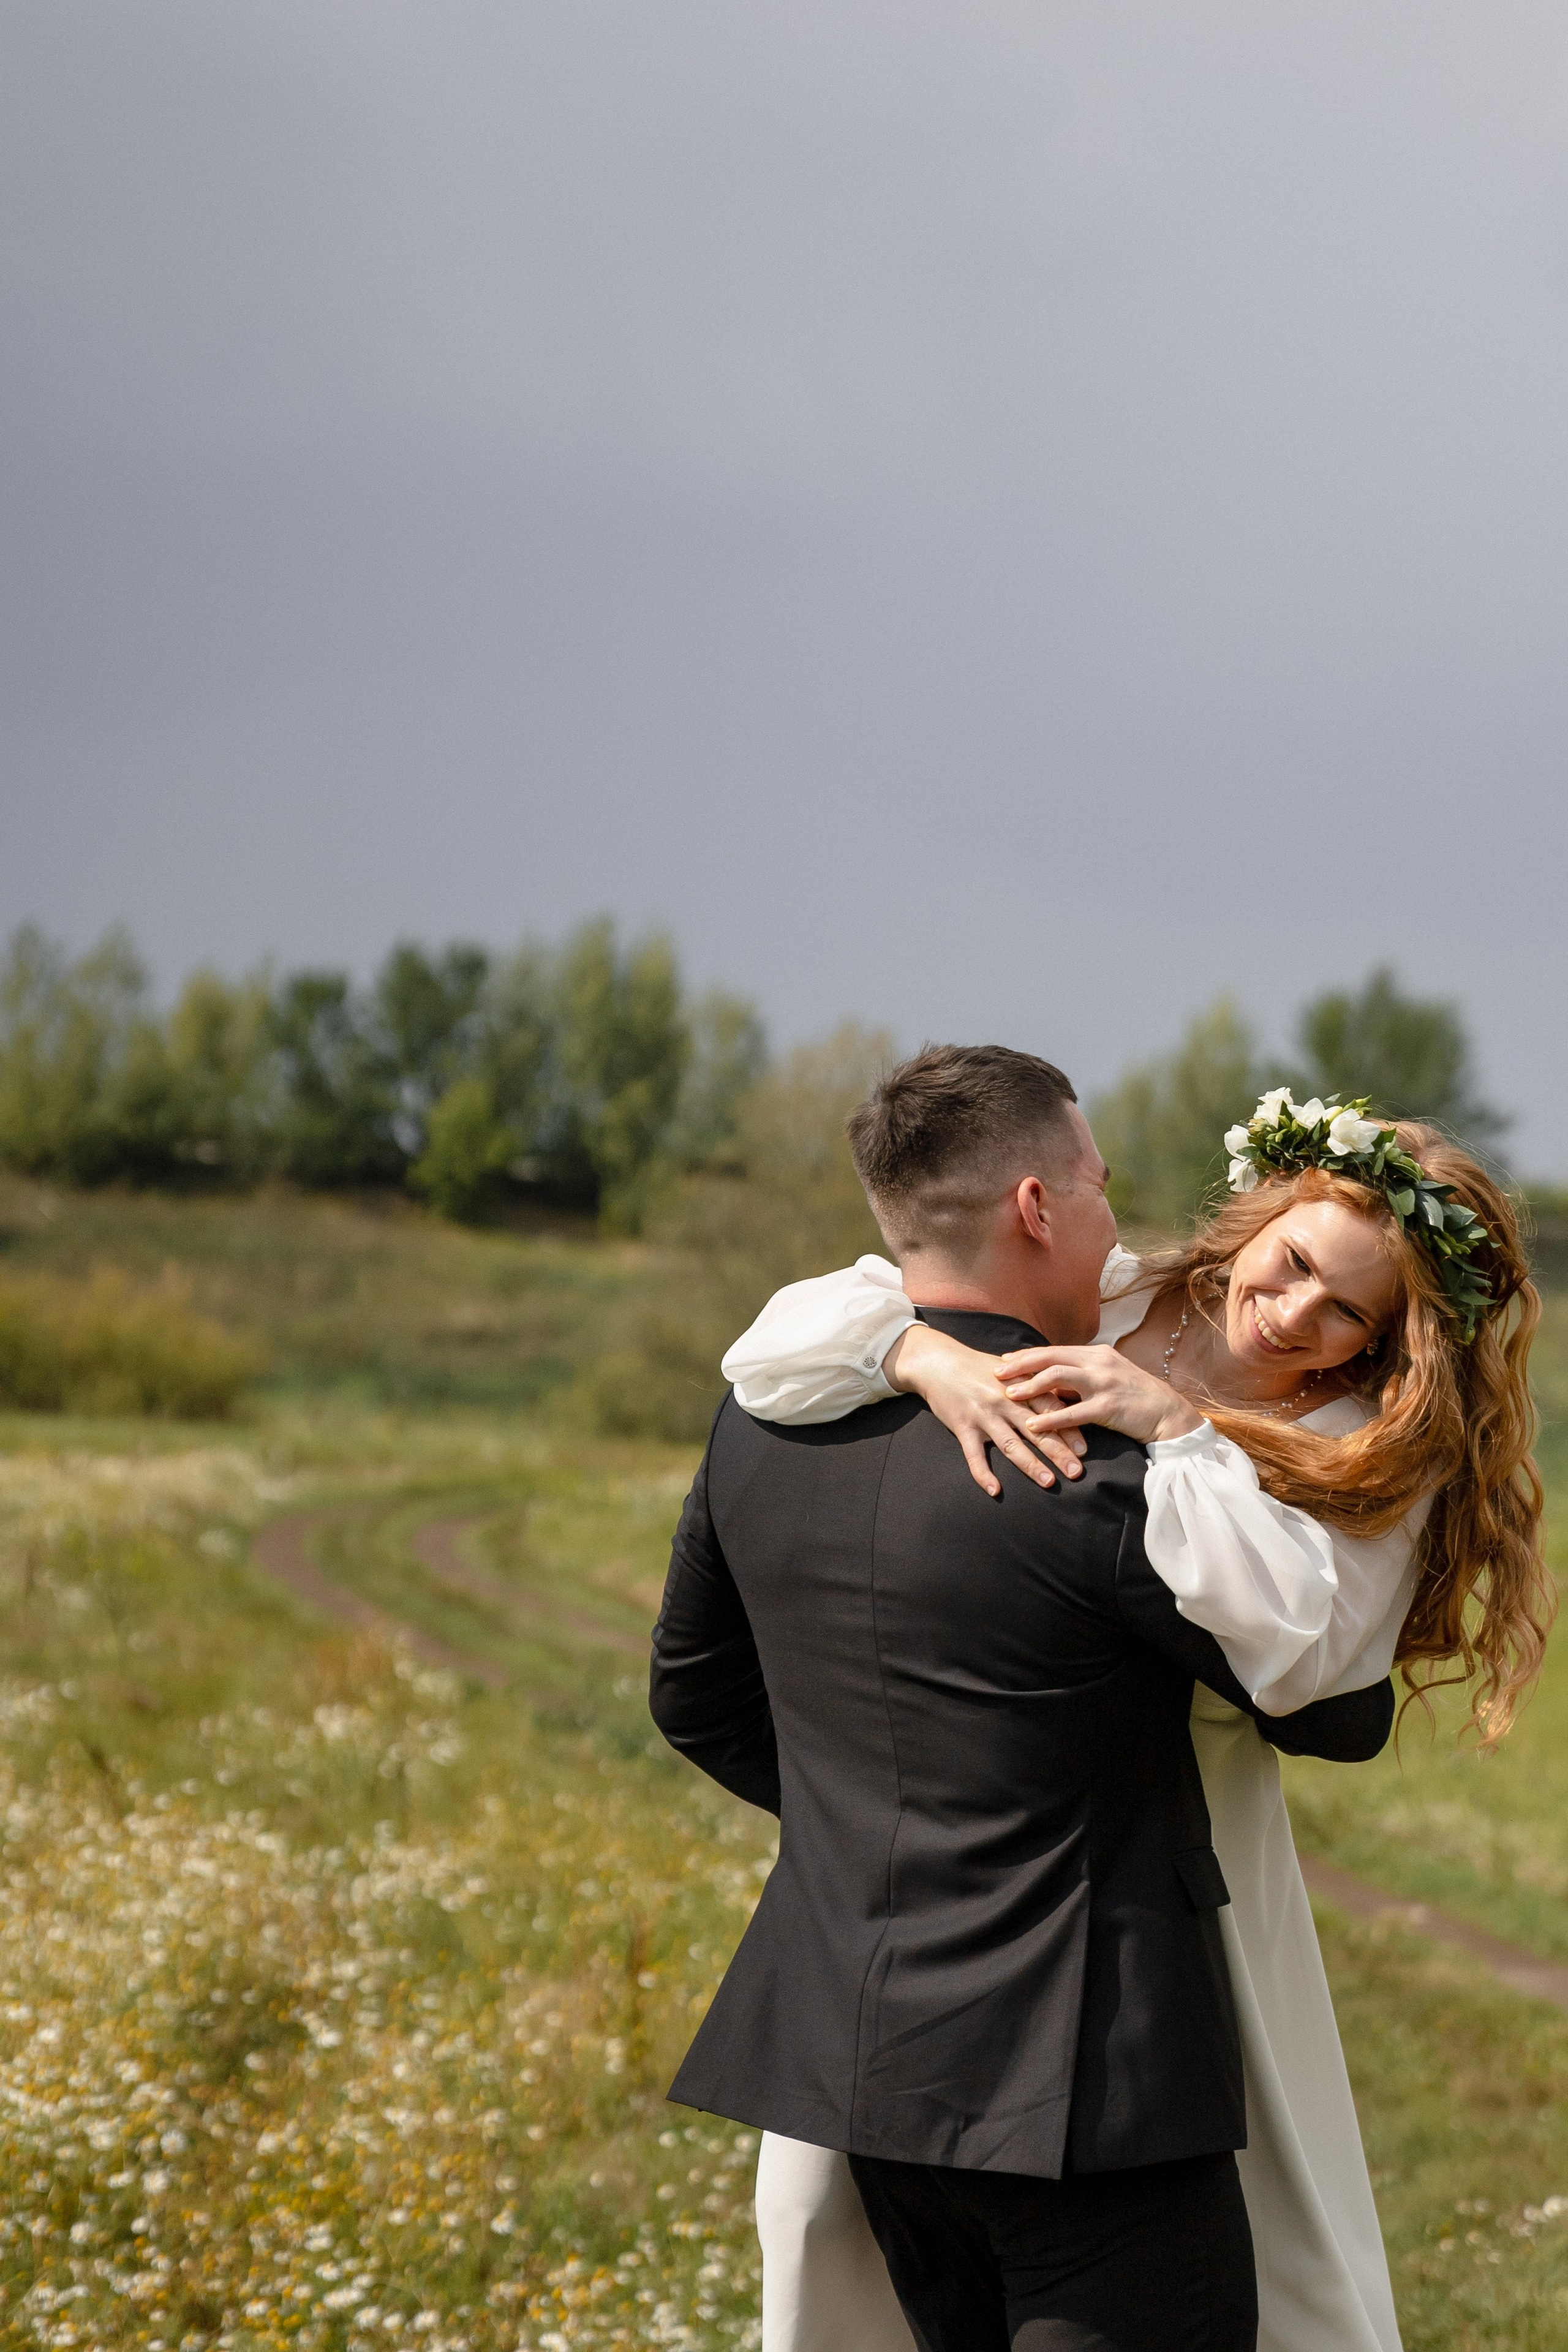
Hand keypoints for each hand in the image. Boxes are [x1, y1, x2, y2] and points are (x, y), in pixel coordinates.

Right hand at [882, 1324, 1088, 1497]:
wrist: (938, 1361)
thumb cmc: (978, 1367)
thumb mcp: (1010, 1369)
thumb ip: (1035, 1383)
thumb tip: (1067, 1397)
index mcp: (1019, 1386)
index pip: (1050, 1409)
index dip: (1068, 1429)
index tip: (1085, 1450)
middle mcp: (1004, 1401)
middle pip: (1036, 1429)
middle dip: (1058, 1452)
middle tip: (1077, 1472)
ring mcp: (983, 1415)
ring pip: (1011, 1444)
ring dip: (1030, 1465)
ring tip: (1049, 1482)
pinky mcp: (963, 1427)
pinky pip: (974, 1455)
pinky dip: (983, 1473)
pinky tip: (995, 1490)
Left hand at [995, 1343, 1205, 1446]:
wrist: (1168, 1413)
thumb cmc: (1135, 1397)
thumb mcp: (1108, 1376)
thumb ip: (1082, 1375)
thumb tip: (1050, 1380)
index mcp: (1096, 1353)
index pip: (1054, 1351)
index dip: (1027, 1356)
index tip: (1003, 1361)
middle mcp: (1098, 1362)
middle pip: (1050, 1358)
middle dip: (1020, 1365)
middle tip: (996, 1373)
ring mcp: (1103, 1383)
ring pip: (1058, 1378)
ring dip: (1030, 1387)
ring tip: (1009, 1395)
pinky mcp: (1108, 1406)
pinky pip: (1072, 1412)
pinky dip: (1050, 1419)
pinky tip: (1032, 1427)